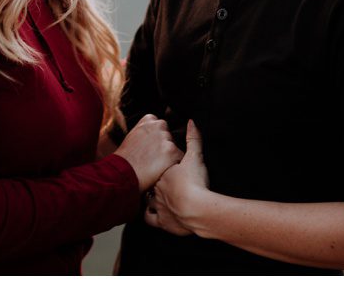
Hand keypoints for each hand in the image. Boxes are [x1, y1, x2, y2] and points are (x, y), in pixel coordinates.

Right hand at [112, 114, 180, 191]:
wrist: (123, 171)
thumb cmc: (125, 157)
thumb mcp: (132, 135)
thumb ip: (144, 131)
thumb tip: (150, 134)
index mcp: (148, 120)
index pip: (159, 124)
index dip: (156, 136)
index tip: (151, 145)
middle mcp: (158, 126)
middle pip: (167, 134)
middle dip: (163, 144)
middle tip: (154, 156)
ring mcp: (166, 138)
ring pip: (173, 145)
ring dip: (168, 154)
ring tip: (156, 164)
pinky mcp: (172, 151)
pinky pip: (179, 156)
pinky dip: (174, 163)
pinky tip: (163, 168)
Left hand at [145, 119, 207, 236]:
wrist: (196, 208)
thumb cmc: (195, 182)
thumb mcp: (195, 157)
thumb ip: (193, 139)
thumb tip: (191, 122)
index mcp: (162, 173)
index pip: (154, 166)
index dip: (156, 165)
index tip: (160, 165)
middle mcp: (156, 189)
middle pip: (150, 182)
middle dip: (152, 181)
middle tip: (157, 180)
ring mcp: (157, 205)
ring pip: (147, 200)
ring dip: (149, 198)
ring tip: (153, 196)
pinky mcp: (161, 221)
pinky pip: (149, 218)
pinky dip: (149, 216)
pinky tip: (150, 214)